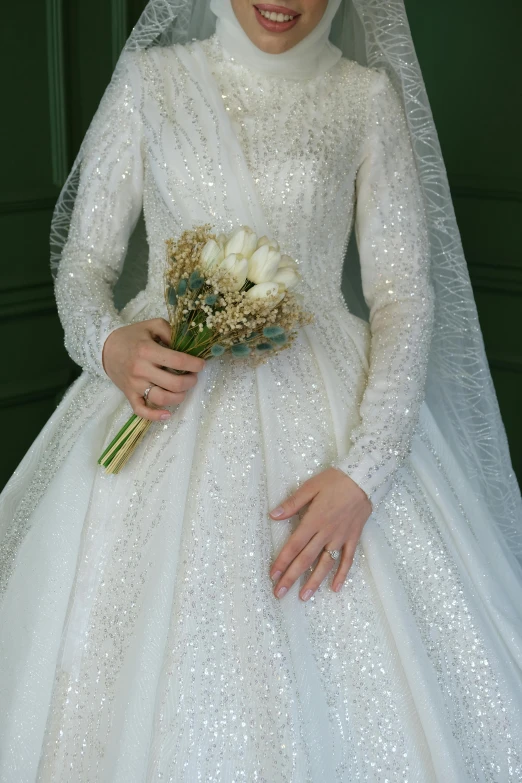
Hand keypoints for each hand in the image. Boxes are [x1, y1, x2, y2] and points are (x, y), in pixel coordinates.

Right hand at [102, 318, 205, 421]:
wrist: (105, 348)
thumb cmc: (132, 336)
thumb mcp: (151, 325)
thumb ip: (170, 332)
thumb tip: (185, 346)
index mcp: (147, 351)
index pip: (178, 361)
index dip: (194, 364)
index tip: (201, 364)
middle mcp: (141, 370)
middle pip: (174, 383)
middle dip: (190, 381)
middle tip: (193, 376)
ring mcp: (135, 385)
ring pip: (162, 398)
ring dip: (179, 397)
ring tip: (183, 389)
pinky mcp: (129, 395)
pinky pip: (141, 411)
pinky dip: (155, 415)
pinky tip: (167, 414)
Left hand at [269, 467, 372, 599]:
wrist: (364, 479)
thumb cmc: (335, 481)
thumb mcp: (310, 486)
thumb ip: (292, 503)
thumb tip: (273, 515)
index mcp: (313, 520)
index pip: (294, 545)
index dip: (282, 561)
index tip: (272, 575)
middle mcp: (326, 533)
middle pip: (306, 559)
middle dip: (291, 577)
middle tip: (279, 593)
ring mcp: (340, 538)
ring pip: (325, 564)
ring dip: (314, 581)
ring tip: (304, 597)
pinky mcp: (353, 538)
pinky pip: (347, 560)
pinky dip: (341, 575)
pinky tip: (335, 588)